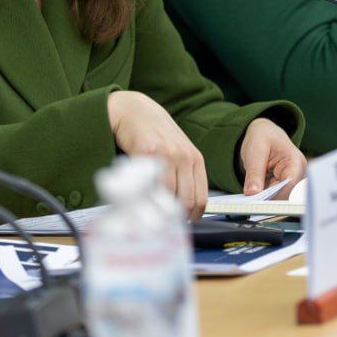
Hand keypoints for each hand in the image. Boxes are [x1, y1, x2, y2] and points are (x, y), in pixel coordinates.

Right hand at [107, 91, 207, 219]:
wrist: (136, 111)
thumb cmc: (156, 135)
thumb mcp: (178, 152)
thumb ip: (183, 176)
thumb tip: (182, 210)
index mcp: (195, 159)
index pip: (200, 198)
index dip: (191, 216)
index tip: (180, 224)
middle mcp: (184, 156)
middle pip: (185, 201)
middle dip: (173, 217)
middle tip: (162, 223)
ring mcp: (166, 154)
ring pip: (166, 195)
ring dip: (156, 209)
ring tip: (148, 212)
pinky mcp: (147, 152)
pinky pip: (147, 184)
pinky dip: (143, 196)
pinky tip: (138, 197)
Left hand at [239, 118, 306, 197]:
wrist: (264, 133)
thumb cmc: (263, 137)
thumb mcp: (255, 151)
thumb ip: (254, 173)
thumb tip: (252, 193)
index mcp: (295, 160)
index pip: (290, 183)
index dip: (276, 195)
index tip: (259, 203)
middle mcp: (298, 172)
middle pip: (287, 194)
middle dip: (269, 199)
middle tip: (251, 203)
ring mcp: (292, 180)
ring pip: (281, 198)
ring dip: (267, 200)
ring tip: (252, 199)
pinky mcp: (284, 186)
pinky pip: (276, 196)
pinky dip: (265, 198)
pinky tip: (256, 197)